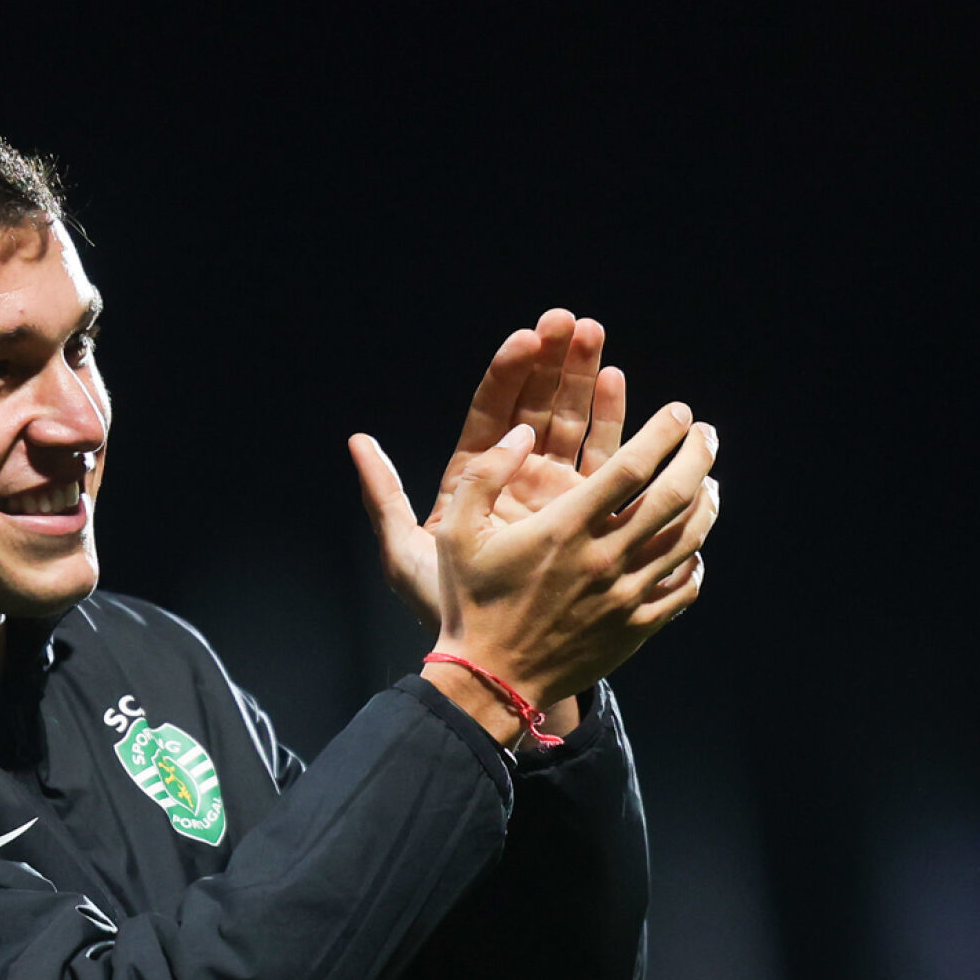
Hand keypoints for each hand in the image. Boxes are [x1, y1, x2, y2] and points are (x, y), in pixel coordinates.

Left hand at [349, 309, 625, 630]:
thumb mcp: (404, 550)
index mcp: (473, 477)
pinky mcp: (589, 513)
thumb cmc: (447, 607)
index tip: (528, 338)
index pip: (490, 410)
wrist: (499, 658)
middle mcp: (517, 477)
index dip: (509, 372)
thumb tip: (357, 440)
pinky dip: (614, 424)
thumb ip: (383, 494)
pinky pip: (605, 462)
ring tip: (599, 339)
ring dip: (587, 381)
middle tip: (573, 322)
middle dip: (555, 362)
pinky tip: (622, 386)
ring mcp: (556, 493)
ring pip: (574, 424)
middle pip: (537, 406)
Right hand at [424, 401, 720, 719]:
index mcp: (566, 528)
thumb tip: (521, 433)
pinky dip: (695, 560)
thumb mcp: (456, 533)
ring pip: (688, 539)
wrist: (491, 681)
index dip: (664, 433)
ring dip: (706, 503)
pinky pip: (683, 588)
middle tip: (707, 435)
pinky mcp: (636, 627)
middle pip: (675, 496)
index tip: (679, 412)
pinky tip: (692, 546)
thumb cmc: (472, 602)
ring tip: (709, 482)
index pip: (633, 467)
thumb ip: (485, 474)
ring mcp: (626, 596)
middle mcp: (605, 558)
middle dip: (699, 456)